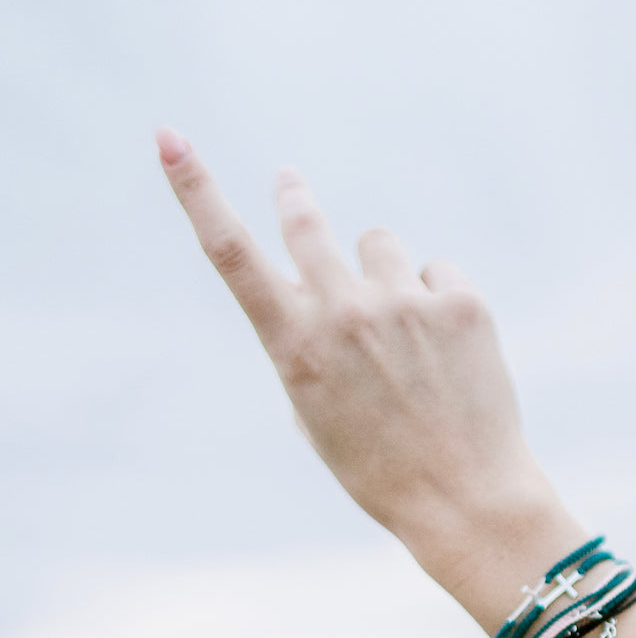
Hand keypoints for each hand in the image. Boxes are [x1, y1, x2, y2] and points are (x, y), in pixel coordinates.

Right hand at [155, 127, 551, 563]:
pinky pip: (437, 272)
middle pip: (305, 223)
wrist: (465, 500)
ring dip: (384, 275)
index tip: (168, 138)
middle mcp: (344, 313)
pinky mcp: (462, 304)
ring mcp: (404, 303)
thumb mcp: (316, 416)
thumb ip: (308, 344)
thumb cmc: (380, 468)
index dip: (195, 189)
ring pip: (380, 244)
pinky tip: (449, 352)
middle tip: (289, 182)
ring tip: (406, 337)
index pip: (230, 253)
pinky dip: (439, 302)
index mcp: (295, 347)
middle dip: (293, 199)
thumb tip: (328, 284)